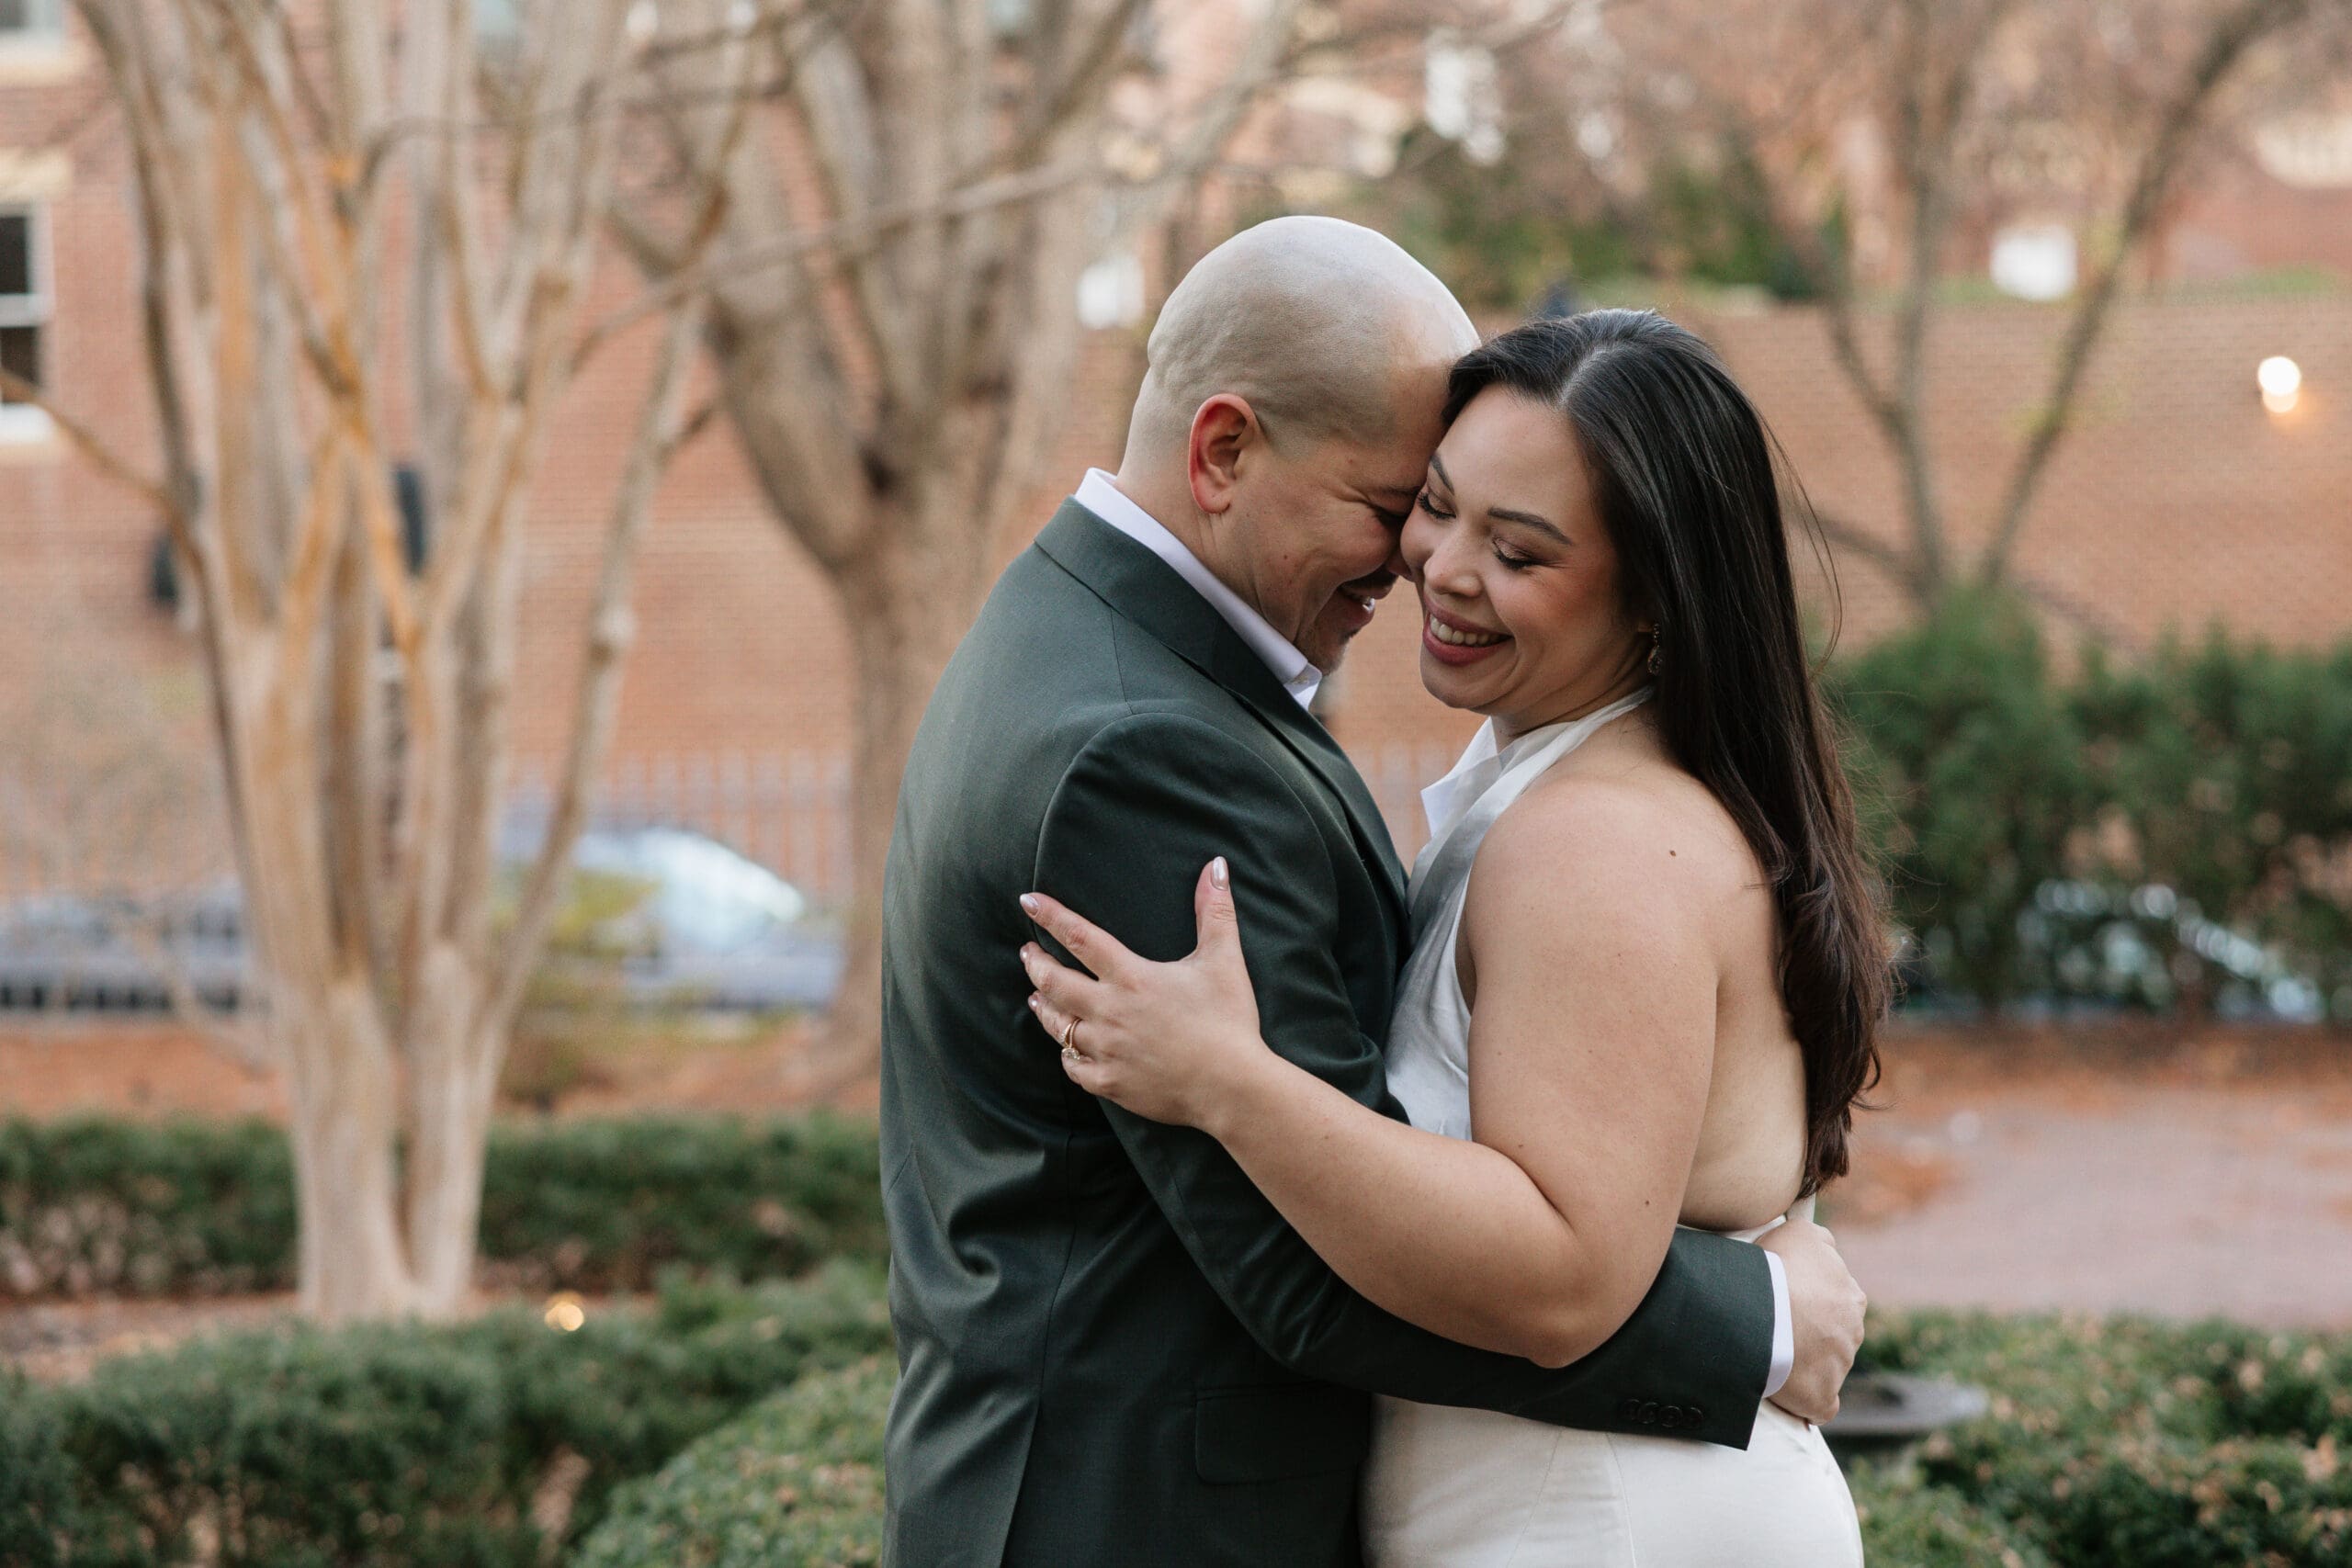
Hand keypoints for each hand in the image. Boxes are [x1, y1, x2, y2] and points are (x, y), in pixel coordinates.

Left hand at [1020, 858, 1274, 1131]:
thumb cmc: (1228, 1022)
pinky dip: (1067, 1053)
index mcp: (1132, 978)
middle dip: (1035, 964)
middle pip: (1055, 982)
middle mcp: (1110, 1011)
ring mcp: (1106, 1050)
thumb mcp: (1224, 961)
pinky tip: (1067, 1046)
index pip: (1080, 937)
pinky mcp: (1110, 1082)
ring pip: (1058, 1025)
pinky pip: (1073, 1067)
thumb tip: (1216, 865)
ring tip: (1037, 996)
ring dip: (1044, 1006)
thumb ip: (1215, 910)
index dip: (1051, 916)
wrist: (1231, 1088)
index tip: (1028, 901)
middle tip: (1027, 952)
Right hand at [1759, 1215, 1864, 1424]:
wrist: (1758, 1308)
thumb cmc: (1776, 1267)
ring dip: (1804, 1363)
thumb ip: (1821, 1242)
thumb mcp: (1801, 1233)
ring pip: (1825, 1368)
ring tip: (1768, 1352)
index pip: (1836, 1303)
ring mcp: (1840, 1368)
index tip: (1784, 1300)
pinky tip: (1788, 1391)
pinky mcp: (1821, 1397)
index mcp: (1852, 1297)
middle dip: (1810, 1335)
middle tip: (1774, 1326)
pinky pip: (1819, 1404)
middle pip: (1833, 1337)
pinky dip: (1807, 1401)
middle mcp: (1853, 1333)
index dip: (1810, 1302)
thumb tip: (1828, 1250)